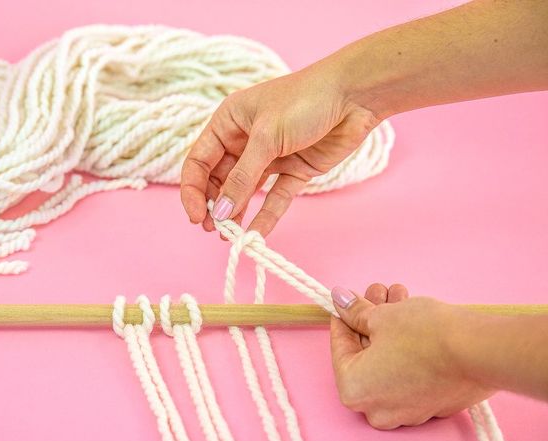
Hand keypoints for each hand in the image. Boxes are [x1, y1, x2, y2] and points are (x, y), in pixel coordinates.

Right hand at [180, 64, 379, 235]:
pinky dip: (265, 216)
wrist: (356, 95)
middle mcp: (245, 140)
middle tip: (212, 229)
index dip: (193, 190)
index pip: (199, 161)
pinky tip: (255, 235)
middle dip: (214, 204)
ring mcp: (270, 156)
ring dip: (236, 213)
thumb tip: (221, 212)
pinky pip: (274, 198)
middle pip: (219, 179)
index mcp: (228, 122)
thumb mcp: (266, 137)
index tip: (196, 215)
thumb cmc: (305, 100)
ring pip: (245, 191)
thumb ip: (242, 177)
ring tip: (228, 236)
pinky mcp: (293, 170)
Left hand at [330, 284, 492, 429]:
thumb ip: (355, 312)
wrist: (480, 352)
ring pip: (389, 361)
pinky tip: (414, 315)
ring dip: (390, 328)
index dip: (343, 318)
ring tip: (398, 296)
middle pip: (366, 355)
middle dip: (370, 319)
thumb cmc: (424, 336)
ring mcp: (408, 411)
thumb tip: (340, 300)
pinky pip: (410, 373)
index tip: (345, 302)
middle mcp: (378, 410)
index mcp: (354, 391)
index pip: (340, 348)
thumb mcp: (380, 317)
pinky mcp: (434, 404)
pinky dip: (408, 346)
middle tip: (375, 293)